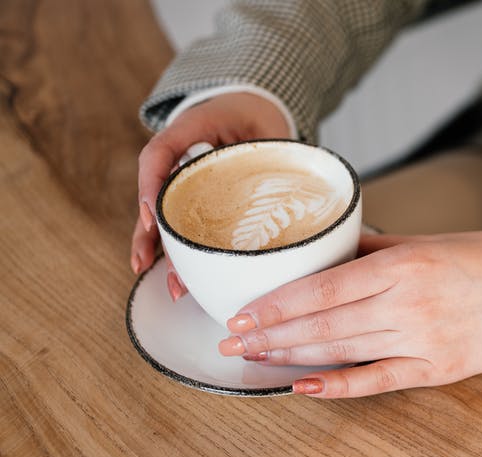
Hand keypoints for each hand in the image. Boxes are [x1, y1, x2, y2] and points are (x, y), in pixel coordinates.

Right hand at [131, 92, 290, 299]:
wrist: (251, 107)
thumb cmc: (258, 116)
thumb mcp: (268, 126)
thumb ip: (273, 150)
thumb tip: (291, 186)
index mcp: (190, 127)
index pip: (159, 153)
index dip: (151, 185)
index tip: (151, 216)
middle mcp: (178, 155)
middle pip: (156, 197)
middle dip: (154, 235)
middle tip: (152, 264)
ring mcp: (181, 178)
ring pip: (163, 217)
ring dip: (163, 252)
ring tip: (171, 286)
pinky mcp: (191, 197)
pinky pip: (179, 223)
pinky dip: (177, 250)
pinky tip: (178, 278)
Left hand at [216, 232, 481, 397]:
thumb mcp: (428, 242)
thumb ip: (374, 249)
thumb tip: (326, 253)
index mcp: (403, 265)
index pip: (322, 287)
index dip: (276, 304)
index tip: (243, 312)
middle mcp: (408, 304)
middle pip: (322, 323)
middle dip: (270, 334)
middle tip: (230, 342)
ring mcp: (422, 340)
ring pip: (341, 351)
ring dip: (291, 357)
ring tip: (254, 359)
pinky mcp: (437, 370)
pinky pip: (378, 380)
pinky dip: (339, 386)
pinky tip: (304, 388)